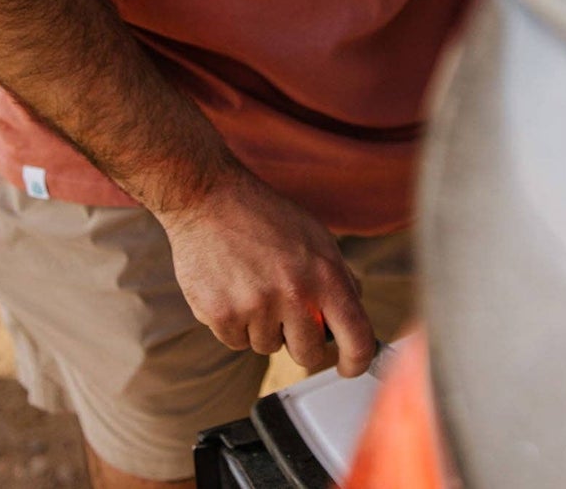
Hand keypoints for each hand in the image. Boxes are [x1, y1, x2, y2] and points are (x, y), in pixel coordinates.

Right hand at [157, 168, 376, 376]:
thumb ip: (337, 276)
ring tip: (252, 283)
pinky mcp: (222, 316)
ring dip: (263, 326)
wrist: (208, 198)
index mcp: (324, 273)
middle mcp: (294, 294)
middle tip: (285, 308)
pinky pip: (237, 343)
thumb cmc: (263, 215)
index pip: (357, 337)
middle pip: (309, 354)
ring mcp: (256, 307)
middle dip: (300, 339)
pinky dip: (235, 323)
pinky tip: (231, 287)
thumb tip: (352, 312)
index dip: (356, 361)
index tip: (348, 366)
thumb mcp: (315, 235)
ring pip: (269, 347)